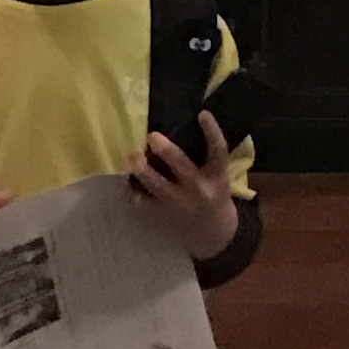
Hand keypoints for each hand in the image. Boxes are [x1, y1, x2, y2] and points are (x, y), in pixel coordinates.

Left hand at [129, 113, 243, 261]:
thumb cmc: (214, 195)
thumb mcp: (218, 177)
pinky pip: (145, 203)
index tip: (202, 113)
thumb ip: (206, 158)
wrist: (214, 234)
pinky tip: (129, 184)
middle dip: (166, 150)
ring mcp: (180, 204)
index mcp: (217, 176)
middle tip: (152, 136)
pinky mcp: (166, 217)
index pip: (218, 150)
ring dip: (142, 169)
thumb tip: (184, 126)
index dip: (212, 131)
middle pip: (182, 166)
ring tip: (133, 156)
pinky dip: (135, 193)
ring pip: (157, 185)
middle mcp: (199, 189)